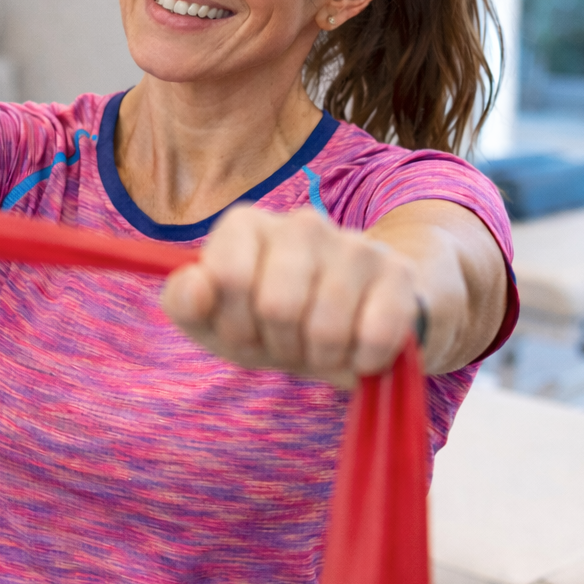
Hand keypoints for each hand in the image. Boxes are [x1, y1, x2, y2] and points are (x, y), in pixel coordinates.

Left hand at [161, 205, 420, 387]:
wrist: (351, 324)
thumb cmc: (268, 322)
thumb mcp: (216, 321)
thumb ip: (185, 303)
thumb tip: (197, 285)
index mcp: (246, 224)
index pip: (228, 277)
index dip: (234, 323)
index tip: (243, 328)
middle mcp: (302, 222)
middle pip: (277, 306)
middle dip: (278, 344)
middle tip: (285, 341)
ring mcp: (354, 243)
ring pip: (327, 327)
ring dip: (321, 357)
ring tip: (320, 346)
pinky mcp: (398, 274)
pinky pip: (376, 337)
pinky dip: (362, 361)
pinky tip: (358, 349)